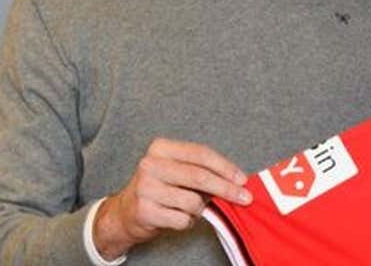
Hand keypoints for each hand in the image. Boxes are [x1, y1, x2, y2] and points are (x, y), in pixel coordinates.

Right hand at [93, 138, 251, 259]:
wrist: (126, 213)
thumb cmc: (162, 188)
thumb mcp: (179, 171)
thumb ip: (204, 171)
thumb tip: (238, 182)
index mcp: (161, 148)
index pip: (201, 154)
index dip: (225, 167)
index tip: (243, 179)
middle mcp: (150, 164)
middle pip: (199, 176)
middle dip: (226, 189)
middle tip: (244, 197)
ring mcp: (145, 188)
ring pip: (192, 201)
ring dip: (200, 209)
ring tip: (190, 207)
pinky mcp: (144, 211)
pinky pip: (182, 219)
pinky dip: (188, 221)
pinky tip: (177, 217)